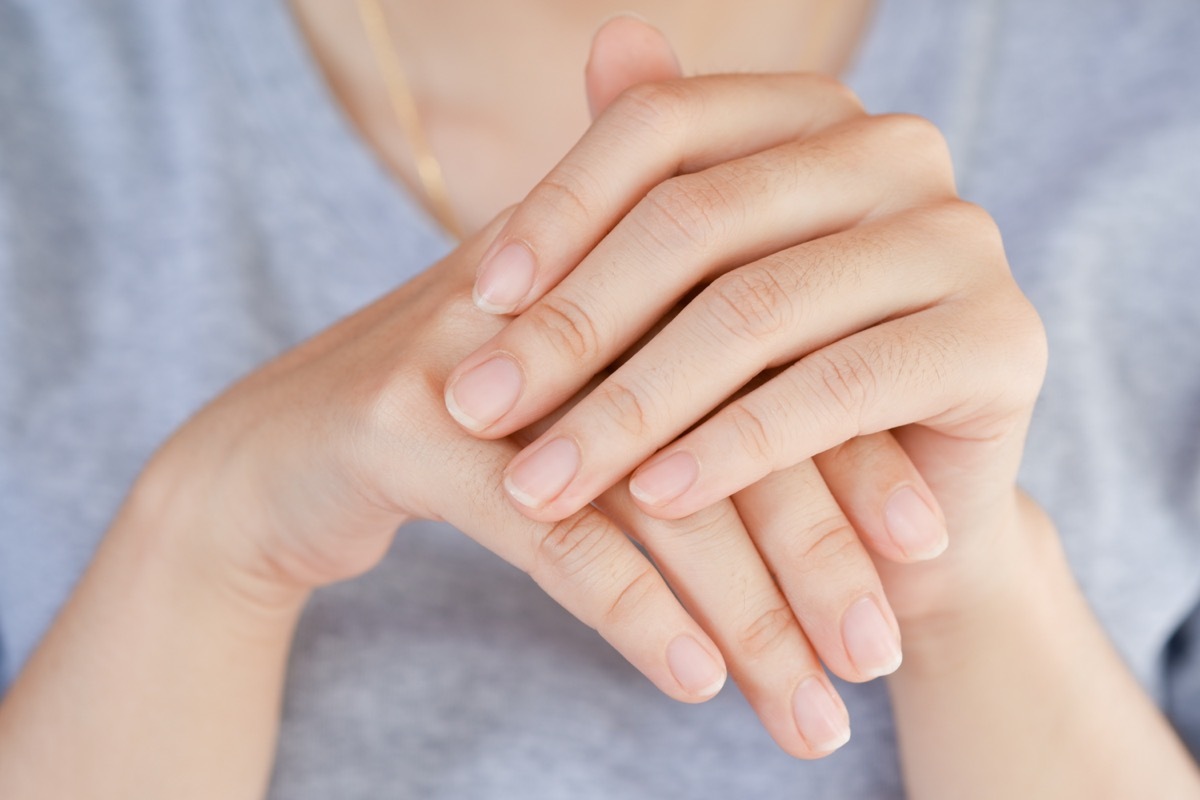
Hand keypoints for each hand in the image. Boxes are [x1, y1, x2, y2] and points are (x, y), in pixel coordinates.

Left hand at [444, 20, 1046, 626]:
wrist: (894, 507)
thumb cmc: (771, 385)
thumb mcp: (698, 286)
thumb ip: (657, 179)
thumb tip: (609, 34)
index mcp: (815, 115)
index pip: (663, 126)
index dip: (556, 210)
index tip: (475, 302)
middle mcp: (897, 152)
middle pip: (697, 223)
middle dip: (571, 330)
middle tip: (475, 408)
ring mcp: (960, 239)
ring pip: (754, 313)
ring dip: (629, 408)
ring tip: (542, 478)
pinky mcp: (1001, 340)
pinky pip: (835, 392)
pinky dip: (731, 450)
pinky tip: (652, 499)